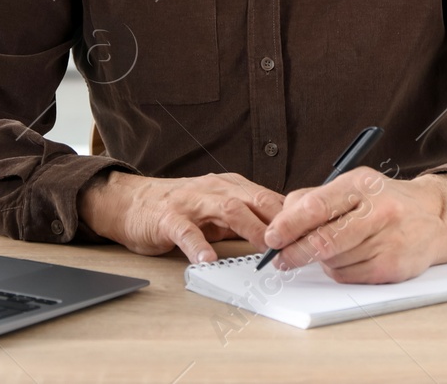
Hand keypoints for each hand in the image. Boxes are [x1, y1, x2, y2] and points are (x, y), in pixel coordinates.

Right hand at [78, 171, 284, 264]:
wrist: (131, 201)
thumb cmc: (180, 208)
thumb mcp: (220, 209)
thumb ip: (248, 219)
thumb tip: (285, 236)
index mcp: (233, 187)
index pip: (271, 199)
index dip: (293, 216)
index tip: (314, 233)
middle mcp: (217, 189)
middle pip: (256, 200)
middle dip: (279, 220)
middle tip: (299, 242)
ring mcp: (193, 202)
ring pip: (228, 209)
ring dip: (250, 228)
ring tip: (265, 249)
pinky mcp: (169, 218)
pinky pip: (186, 231)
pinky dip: (198, 245)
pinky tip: (207, 260)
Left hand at [261, 169, 446, 283]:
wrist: (434, 216)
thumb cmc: (385, 200)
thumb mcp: (352, 185)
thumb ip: (315, 198)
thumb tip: (281, 221)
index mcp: (361, 184)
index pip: (317, 206)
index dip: (289, 225)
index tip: (272, 237)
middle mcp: (378, 211)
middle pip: (324, 240)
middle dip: (295, 252)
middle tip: (281, 258)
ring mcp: (387, 241)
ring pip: (333, 261)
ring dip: (320, 260)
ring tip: (330, 248)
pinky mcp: (392, 267)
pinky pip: (348, 276)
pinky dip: (338, 270)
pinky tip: (349, 257)